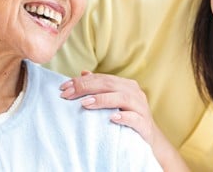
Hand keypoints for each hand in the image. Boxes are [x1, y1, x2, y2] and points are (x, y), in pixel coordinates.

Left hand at [59, 72, 189, 170]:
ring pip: (123, 98)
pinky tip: (111, 118)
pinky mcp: (144, 124)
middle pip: (110, 85)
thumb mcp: (114, 101)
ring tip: (85, 103)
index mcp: (125, 85)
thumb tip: (83, 73)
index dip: (82, 81)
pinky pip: (135, 118)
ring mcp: (141, 108)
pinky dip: (124, 117)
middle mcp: (134, 93)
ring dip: (102, 100)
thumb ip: (101, 87)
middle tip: (68, 94)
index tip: (63, 87)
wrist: (148, 139)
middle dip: (87, 88)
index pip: (102, 79)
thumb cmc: (127, 118)